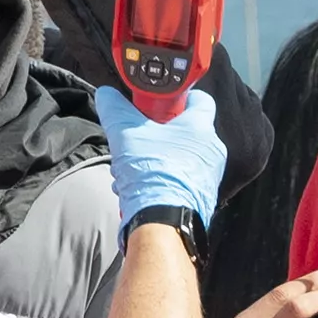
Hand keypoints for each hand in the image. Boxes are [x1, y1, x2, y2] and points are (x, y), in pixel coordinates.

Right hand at [96, 84, 225, 225]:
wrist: (162, 223)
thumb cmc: (152, 174)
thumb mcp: (125, 134)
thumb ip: (115, 109)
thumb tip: (106, 95)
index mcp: (201, 129)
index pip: (200, 99)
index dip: (179, 97)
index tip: (160, 102)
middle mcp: (211, 151)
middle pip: (183, 131)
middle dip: (156, 134)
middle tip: (136, 140)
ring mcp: (208, 176)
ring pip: (177, 157)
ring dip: (152, 160)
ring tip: (130, 170)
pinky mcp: (201, 197)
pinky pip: (179, 180)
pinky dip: (159, 180)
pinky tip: (138, 188)